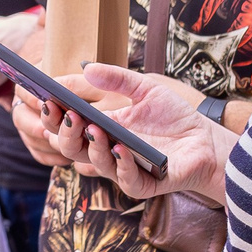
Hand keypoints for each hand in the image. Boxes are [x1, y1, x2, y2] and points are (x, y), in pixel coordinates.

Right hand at [12, 65, 231, 206]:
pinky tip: (122, 149)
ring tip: (95, 128)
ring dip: (91, 145)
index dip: (52, 113)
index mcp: (99, 127)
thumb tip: (87, 67)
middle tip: (67, 113)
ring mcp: (121, 168)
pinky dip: (121, 164)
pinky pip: (125, 179)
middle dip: (63, 131)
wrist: (206, 141)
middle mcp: (104, 150)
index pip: (65, 123)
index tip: (45, 96)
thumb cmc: (173, 117)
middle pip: (69, 147)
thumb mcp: (145, 88)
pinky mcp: (142, 184)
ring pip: (92, 163)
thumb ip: (117, 77)